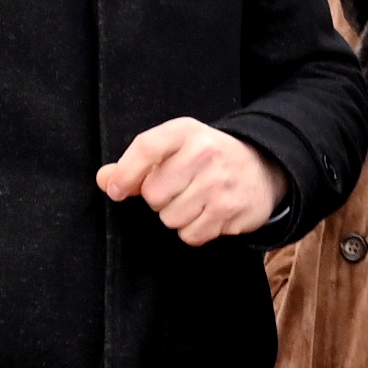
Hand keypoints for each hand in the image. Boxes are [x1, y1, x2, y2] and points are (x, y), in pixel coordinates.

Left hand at [97, 118, 285, 244]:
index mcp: (185, 132)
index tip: (116, 190)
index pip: (146, 148)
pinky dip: (194, 230)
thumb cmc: (207, 158)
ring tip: (196, 200)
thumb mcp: (175, 148)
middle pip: (153, 194)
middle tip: (179, 189)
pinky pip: (191, 235)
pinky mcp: (231, 210)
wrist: (262, 167)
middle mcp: (205, 153)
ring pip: (170, 218)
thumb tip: (106, 179)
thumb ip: (136, 164)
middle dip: (159, 199)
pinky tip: (208, 214)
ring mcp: (220, 183)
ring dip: (177, 216)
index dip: (125, 173)